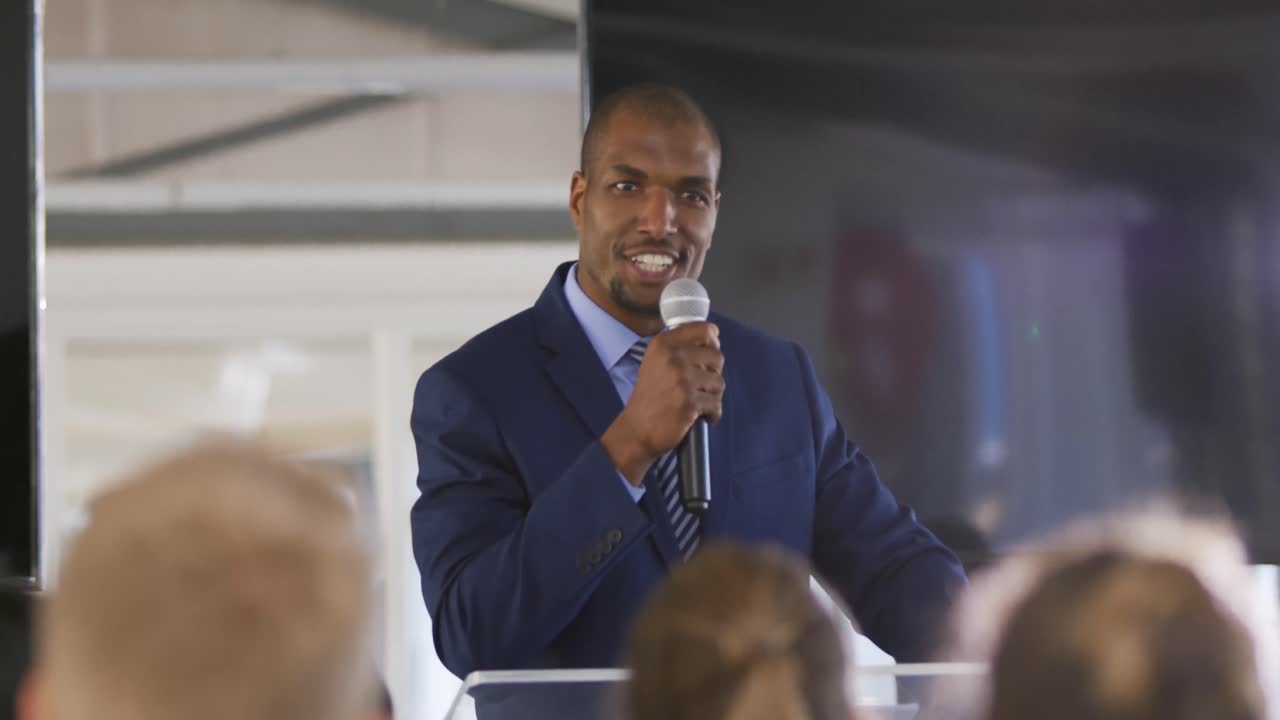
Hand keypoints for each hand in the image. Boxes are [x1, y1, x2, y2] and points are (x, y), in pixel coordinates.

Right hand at [601, 322, 724, 485]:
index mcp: (663, 343)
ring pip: (719, 382)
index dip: (712, 343)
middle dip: (713, 374)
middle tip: (699, 386)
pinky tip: (699, 416)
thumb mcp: (656, 360)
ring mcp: (681, 380)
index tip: (708, 355)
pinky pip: (716, 404)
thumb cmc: (650, 396)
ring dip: (712, 395)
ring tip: (696, 402)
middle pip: (717, 357)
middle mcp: (672, 357)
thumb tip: (714, 333)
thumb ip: (681, 345)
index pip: (704, 329)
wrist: (637, 429)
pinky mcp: (689, 402)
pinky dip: (711, 413)